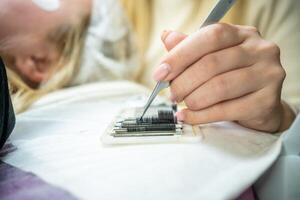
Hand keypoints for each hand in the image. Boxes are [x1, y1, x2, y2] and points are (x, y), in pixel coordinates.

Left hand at [154, 23, 294, 131]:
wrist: (260, 103)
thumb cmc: (232, 76)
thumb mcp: (211, 56)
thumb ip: (190, 47)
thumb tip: (166, 36)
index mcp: (243, 34)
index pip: (210, 37)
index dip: (180, 55)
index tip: (160, 73)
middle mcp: (260, 50)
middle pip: (212, 64)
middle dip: (183, 82)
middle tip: (172, 94)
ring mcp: (268, 75)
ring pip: (219, 87)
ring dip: (193, 99)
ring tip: (182, 104)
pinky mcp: (267, 101)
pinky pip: (226, 110)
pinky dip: (201, 116)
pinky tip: (188, 116)